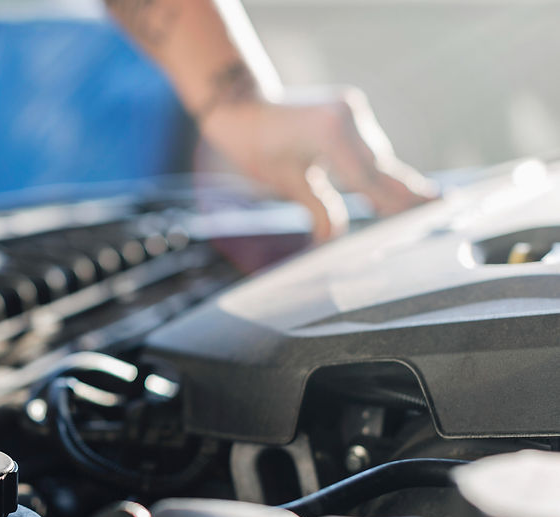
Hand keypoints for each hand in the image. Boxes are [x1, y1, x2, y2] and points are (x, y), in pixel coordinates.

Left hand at [199, 87, 438, 240]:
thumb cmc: (254, 146)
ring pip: (377, 157)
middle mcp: (348, 116)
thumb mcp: (284, 183)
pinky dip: (376, 167)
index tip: (419, 220)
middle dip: (406, 193)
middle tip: (442, 213)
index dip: (394, 202)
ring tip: (427, 207)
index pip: (369, 178)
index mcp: (330, 133)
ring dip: (390, 182)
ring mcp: (352, 109)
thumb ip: (317, 209)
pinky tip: (394, 188)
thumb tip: (336, 241)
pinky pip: (369, 146)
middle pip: (381, 167)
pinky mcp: (351, 109)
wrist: (242, 108)